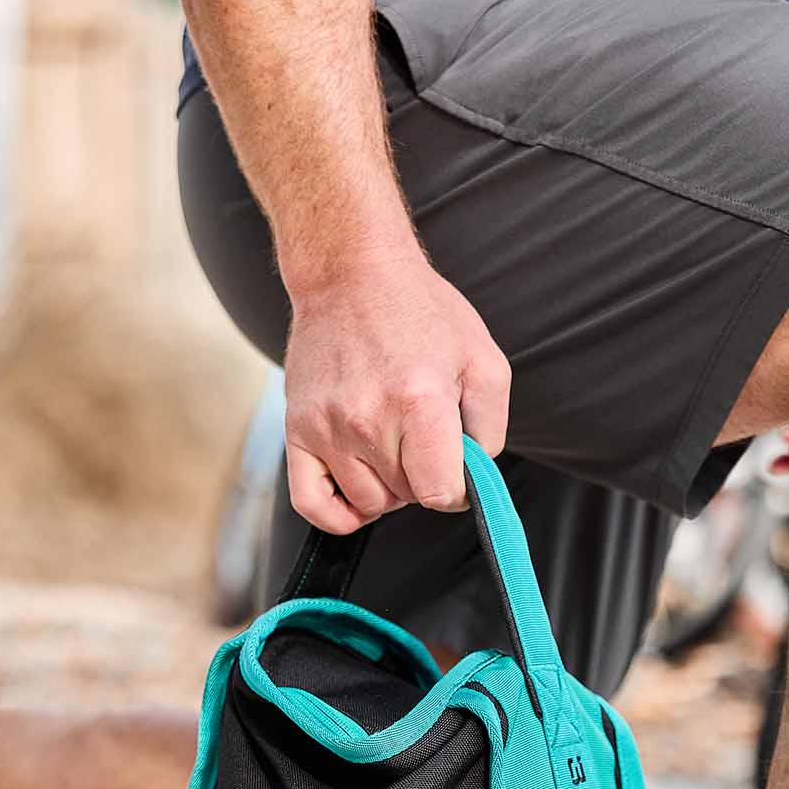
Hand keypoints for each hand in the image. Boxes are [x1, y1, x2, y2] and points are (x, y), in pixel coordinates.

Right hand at [282, 253, 510, 532]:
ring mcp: (328, 428)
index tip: (455, 468)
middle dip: (422, 478)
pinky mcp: (298, 430)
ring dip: (387, 489)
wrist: (350, 272)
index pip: (440, 493)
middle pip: (406, 497)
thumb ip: (490, 428)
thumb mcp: (483, 360)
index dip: (456, 490)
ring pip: (368, 503)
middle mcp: (369, 420)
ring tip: (392, 448)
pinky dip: (338, 515)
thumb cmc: (420, 313)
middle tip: (421, 439)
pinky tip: (357, 494)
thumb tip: (474, 475)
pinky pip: (313, 504)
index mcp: (420, 402)